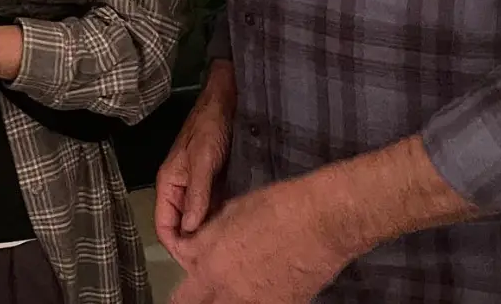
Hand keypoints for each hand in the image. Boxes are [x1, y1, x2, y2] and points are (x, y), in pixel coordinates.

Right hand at [155, 58, 234, 261]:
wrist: (226, 101)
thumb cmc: (210, 126)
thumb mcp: (204, 159)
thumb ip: (197, 193)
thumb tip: (191, 230)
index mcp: (169, 183)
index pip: (164, 225)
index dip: (176, 246)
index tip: (195, 264)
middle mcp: (180, 188)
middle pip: (180, 226)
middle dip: (193, 245)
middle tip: (216, 261)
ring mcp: (196, 187)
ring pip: (197, 220)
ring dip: (208, 234)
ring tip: (227, 251)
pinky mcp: (213, 184)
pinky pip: (211, 210)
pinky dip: (218, 222)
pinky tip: (234, 232)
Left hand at [170, 179, 348, 303]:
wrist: (320, 223)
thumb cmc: (277, 206)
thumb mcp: (231, 211)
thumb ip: (209, 234)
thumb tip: (202, 241)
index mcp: (210, 260)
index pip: (180, 286)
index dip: (182, 275)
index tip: (189, 266)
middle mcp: (227, 288)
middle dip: (194, 296)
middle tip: (203, 285)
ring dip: (220, 299)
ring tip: (230, 286)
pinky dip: (249, 301)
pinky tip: (258, 287)